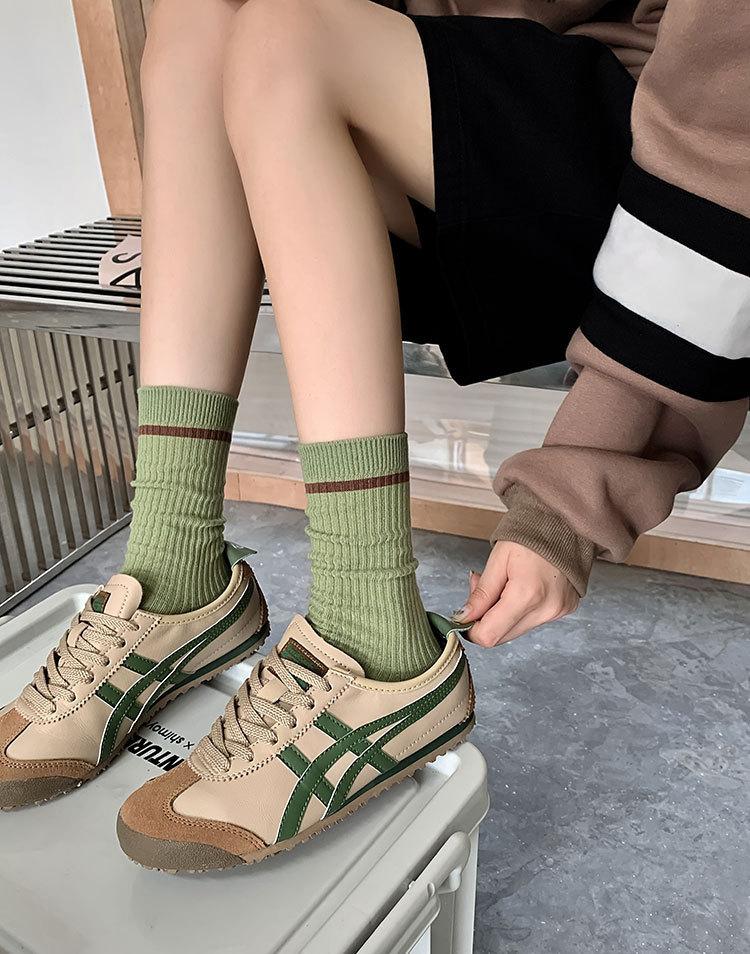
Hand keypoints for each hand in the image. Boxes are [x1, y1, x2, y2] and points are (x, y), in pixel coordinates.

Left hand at [453, 542, 578, 645]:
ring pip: (516, 630)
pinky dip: (519, 610)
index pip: (489, 635)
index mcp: (527, 594)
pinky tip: (520, 589)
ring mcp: (557, 612)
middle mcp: (546, 609)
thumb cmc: (530, 535)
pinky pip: (532, 621)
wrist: (563, 523)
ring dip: (502, 615)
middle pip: (502, 636)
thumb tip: (465, 617)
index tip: (464, 615)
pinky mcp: (564, 610)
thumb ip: (481, 593)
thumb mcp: (497, 559)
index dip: (471, 629)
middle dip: (486, 619)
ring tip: (504, 586)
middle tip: (483, 590)